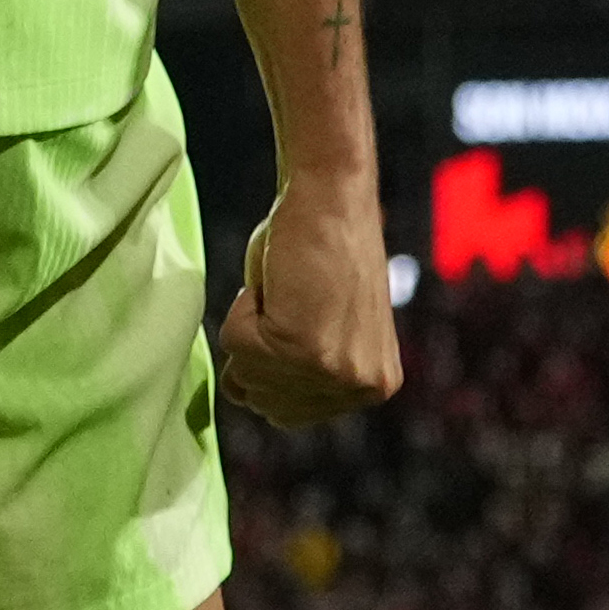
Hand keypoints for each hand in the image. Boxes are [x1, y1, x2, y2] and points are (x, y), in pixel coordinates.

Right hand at [220, 176, 402, 428]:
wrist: (331, 196)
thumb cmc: (316, 248)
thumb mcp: (319, 327)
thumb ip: (294, 372)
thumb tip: (242, 396)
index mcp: (373, 385)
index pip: (287, 413)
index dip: (268, 363)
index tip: (290, 315)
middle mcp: (362, 387)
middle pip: (265, 403)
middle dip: (256, 349)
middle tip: (285, 300)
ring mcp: (334, 372)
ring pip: (246, 373)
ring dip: (248, 325)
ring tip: (283, 289)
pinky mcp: (303, 348)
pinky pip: (235, 343)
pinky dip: (240, 307)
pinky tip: (274, 282)